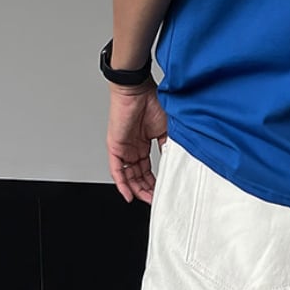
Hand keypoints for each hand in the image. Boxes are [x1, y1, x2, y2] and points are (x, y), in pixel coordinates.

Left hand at [107, 80, 168, 204]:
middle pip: (138, 177)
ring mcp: (123, 149)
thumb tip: (174, 166)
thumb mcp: (167, 131)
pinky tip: (130, 195)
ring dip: (138, 190)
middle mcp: (132, 149)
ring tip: (148, 200)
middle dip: (147, 190)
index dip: (155, 183)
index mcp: (143, 144)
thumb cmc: (151, 102)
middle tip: (156, 200)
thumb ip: (168, 149)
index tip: (163, 192)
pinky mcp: (114, 147)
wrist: (137, 89)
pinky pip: (117, 171)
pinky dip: (123, 185)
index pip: (148, 171)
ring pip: (129, 177)